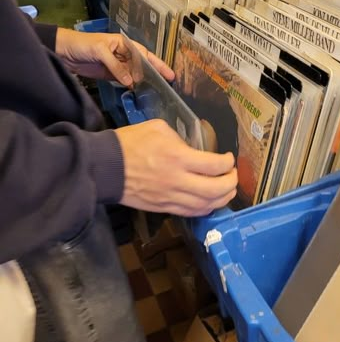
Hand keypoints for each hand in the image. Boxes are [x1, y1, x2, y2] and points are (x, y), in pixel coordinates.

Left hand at [55, 29, 173, 86]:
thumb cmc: (83, 45)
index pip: (145, 55)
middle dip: (154, 75)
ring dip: (144, 83)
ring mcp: (118, 65)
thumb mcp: (101, 52)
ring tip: (156, 92)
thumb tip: (130, 82)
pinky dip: (131, 87)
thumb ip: (116, 67)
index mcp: (125, 44)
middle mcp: (124, 54)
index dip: (157, 65)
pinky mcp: (110, 75)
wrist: (63, 52)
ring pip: (135, 75)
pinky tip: (138, 93)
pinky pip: (124, 81)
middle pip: (143, 66)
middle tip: (167, 87)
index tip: (169, 75)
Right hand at [116, 119, 237, 215]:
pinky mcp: (164, 208)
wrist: (105, 167)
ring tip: (226, 189)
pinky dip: (206, 208)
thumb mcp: (158, 128)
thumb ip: (180, 138)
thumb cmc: (129, 144)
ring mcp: (171, 197)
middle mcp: (178, 181)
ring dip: (222, 199)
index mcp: (178, 158)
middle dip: (231, 183)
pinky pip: (192, 213)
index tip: (228, 158)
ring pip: (207, 205)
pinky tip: (210, 201)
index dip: (228, 163)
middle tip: (232, 175)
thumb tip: (193, 148)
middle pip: (216, 190)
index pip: (215, 166)